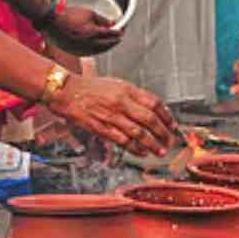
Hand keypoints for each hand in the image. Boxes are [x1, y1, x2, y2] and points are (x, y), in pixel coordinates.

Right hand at [45, 75, 176, 156]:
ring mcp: (111, 116)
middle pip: (150, 120)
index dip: (167, 115)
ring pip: (138, 133)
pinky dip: (135, 148)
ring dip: (153, 144)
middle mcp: (121, 102)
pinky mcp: (101, 129)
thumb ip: (133, 95)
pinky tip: (143, 153)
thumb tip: (153, 108)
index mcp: (127, 89)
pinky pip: (123, 141)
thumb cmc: (91, 88)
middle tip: (171, 141)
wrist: (66, 92)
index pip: (154, 103)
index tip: (172, 124)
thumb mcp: (116, 85)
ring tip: (161, 151)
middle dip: (164, 133)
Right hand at [48, 5, 122, 52]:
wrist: (51, 23)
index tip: (122, 29)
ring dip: (108, 46)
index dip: (119, 31)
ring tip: (112, 42)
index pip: (112, 34)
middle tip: (120, 36)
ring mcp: (83, 50)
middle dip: (115, 40)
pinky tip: (100, 47)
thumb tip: (113, 24)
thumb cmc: (69, 16)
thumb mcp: (89, 13)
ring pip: (100, 51)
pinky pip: (92, 53)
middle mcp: (89, 44)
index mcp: (94, 33)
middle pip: (108, 44)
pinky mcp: (77, 53)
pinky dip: (98, 50)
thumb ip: (103, 20)